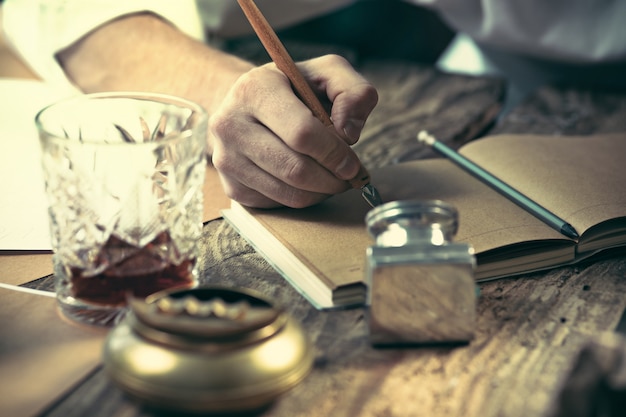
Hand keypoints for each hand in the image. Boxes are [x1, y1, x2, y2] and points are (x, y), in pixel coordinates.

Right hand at [209, 54, 377, 207]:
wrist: (247, 104)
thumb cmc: (293, 90)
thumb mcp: (327, 74)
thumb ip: (353, 92)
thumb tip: (349, 133)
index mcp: (255, 90)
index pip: (302, 133)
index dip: (334, 153)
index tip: (352, 162)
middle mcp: (231, 124)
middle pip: (296, 170)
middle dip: (332, 179)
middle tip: (349, 176)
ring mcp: (227, 158)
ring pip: (289, 194)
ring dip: (322, 192)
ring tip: (333, 178)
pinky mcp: (232, 186)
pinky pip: (278, 205)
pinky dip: (303, 198)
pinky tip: (308, 181)